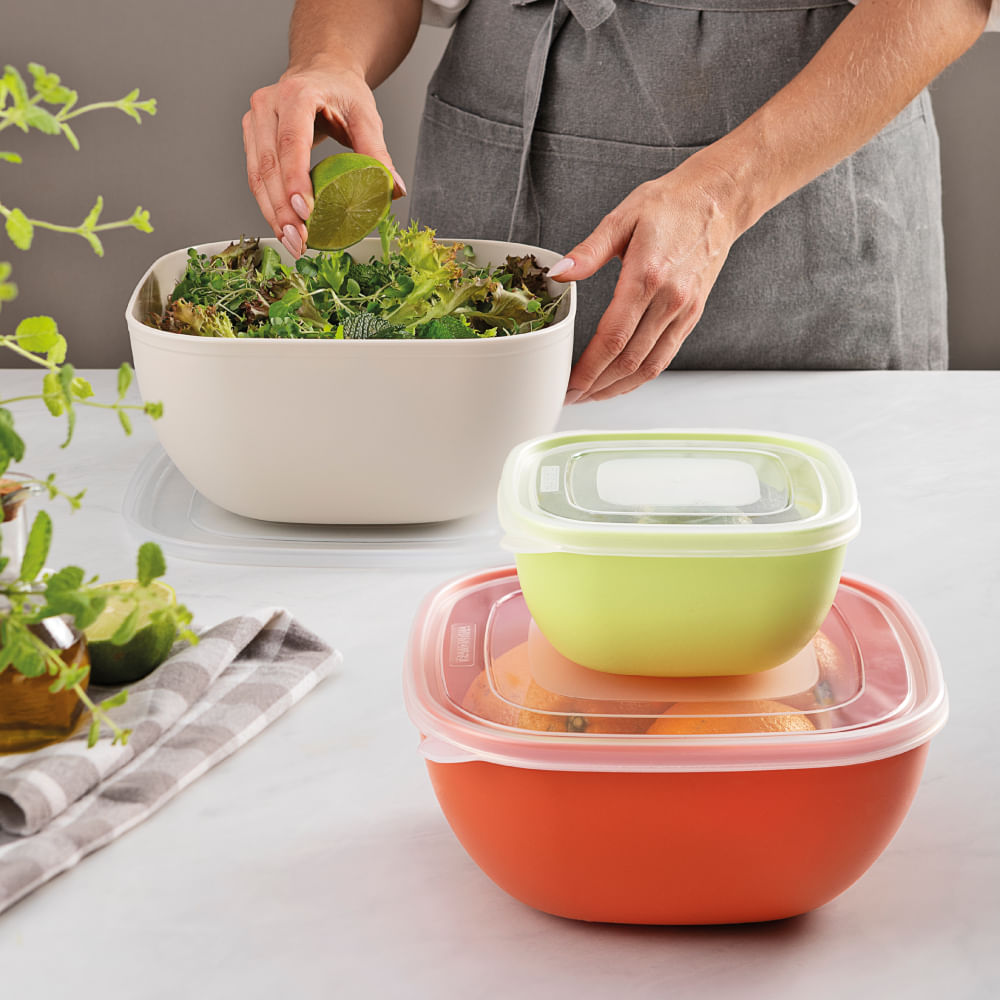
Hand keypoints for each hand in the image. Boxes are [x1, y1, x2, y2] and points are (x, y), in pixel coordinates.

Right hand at [242, 62, 405, 258]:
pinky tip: (282, 227)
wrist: (320, 71)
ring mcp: (254, 121)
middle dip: (282, 209)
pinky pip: (256, 176)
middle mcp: (268, 105)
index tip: (305, 212)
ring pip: (257, 175)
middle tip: (299, 240)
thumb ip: (378, 153)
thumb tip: (396, 190)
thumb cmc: (342, 92)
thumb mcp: (366, 116)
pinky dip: (268, 205)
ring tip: (291, 242)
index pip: (291, 141)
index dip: (295, 179)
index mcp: (297, 94)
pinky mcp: (251, 138)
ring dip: (272, 214)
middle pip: (269, 164)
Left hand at [550, 159, 742, 402]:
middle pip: (628, 359)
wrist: (717, 200)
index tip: (569, 383)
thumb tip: (559, 272)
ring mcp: (683, 311)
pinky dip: (641, 375)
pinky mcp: (692, 315)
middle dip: (596, 385)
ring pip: (648, 365)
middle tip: (571, 396)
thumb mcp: (622, 217)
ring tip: (592, 395)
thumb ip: (588, 251)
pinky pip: (665, 356)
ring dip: (618, 387)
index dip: (588, 368)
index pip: (612, 338)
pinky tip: (621, 380)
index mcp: (646, 277)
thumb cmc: (670, 204)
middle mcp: (668, 300)